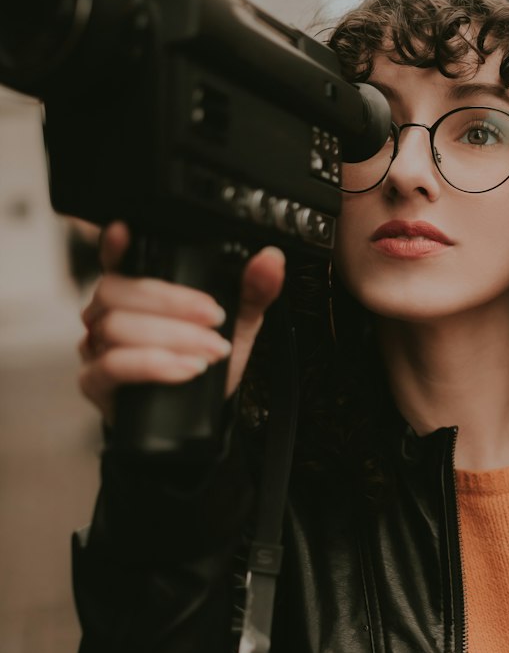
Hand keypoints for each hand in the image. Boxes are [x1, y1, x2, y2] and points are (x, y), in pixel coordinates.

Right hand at [77, 221, 285, 426]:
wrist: (202, 419)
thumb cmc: (208, 364)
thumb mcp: (239, 325)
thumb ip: (254, 290)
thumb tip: (270, 259)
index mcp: (136, 294)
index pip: (117, 262)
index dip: (115, 247)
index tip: (125, 232)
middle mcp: (107, 315)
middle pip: (117, 291)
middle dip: (170, 303)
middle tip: (214, 319)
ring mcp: (96, 348)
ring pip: (116, 327)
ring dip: (170, 337)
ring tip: (209, 353)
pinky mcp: (95, 383)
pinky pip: (113, 366)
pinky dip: (153, 365)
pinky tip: (185, 370)